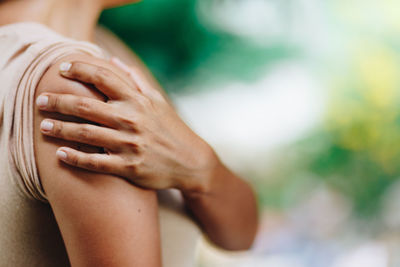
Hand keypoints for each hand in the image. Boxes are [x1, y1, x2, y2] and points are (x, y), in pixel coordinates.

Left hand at [36, 59, 214, 192]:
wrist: (190, 161)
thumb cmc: (171, 128)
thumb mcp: (158, 101)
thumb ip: (136, 80)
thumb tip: (114, 62)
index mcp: (138, 100)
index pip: (104, 77)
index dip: (79, 69)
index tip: (62, 68)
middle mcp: (132, 119)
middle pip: (86, 106)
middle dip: (59, 102)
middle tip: (40, 101)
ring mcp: (130, 144)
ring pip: (86, 134)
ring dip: (61, 129)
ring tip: (44, 127)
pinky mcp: (129, 167)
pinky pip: (96, 162)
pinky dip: (76, 158)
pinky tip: (61, 154)